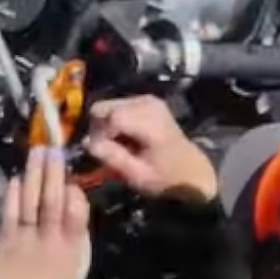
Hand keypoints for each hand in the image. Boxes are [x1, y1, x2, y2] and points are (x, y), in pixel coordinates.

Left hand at [0, 148, 91, 278]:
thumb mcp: (69, 265)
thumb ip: (72, 233)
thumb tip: (70, 196)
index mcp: (71, 251)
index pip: (77, 217)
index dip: (75, 195)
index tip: (72, 178)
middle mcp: (50, 243)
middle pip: (53, 202)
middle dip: (54, 173)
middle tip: (54, 149)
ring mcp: (25, 240)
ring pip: (32, 202)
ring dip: (35, 175)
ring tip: (38, 152)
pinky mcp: (2, 241)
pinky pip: (10, 212)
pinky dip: (14, 194)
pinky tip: (17, 177)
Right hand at [82, 95, 218, 201]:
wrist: (193, 171)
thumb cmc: (166, 178)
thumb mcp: (137, 175)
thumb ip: (111, 156)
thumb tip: (86, 141)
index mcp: (150, 123)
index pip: (110, 117)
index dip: (99, 134)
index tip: (100, 152)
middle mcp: (149, 104)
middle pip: (107, 107)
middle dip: (101, 127)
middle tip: (106, 149)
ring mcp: (150, 100)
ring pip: (111, 105)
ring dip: (108, 124)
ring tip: (117, 145)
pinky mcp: (149, 101)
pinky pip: (120, 105)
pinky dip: (117, 121)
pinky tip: (125, 137)